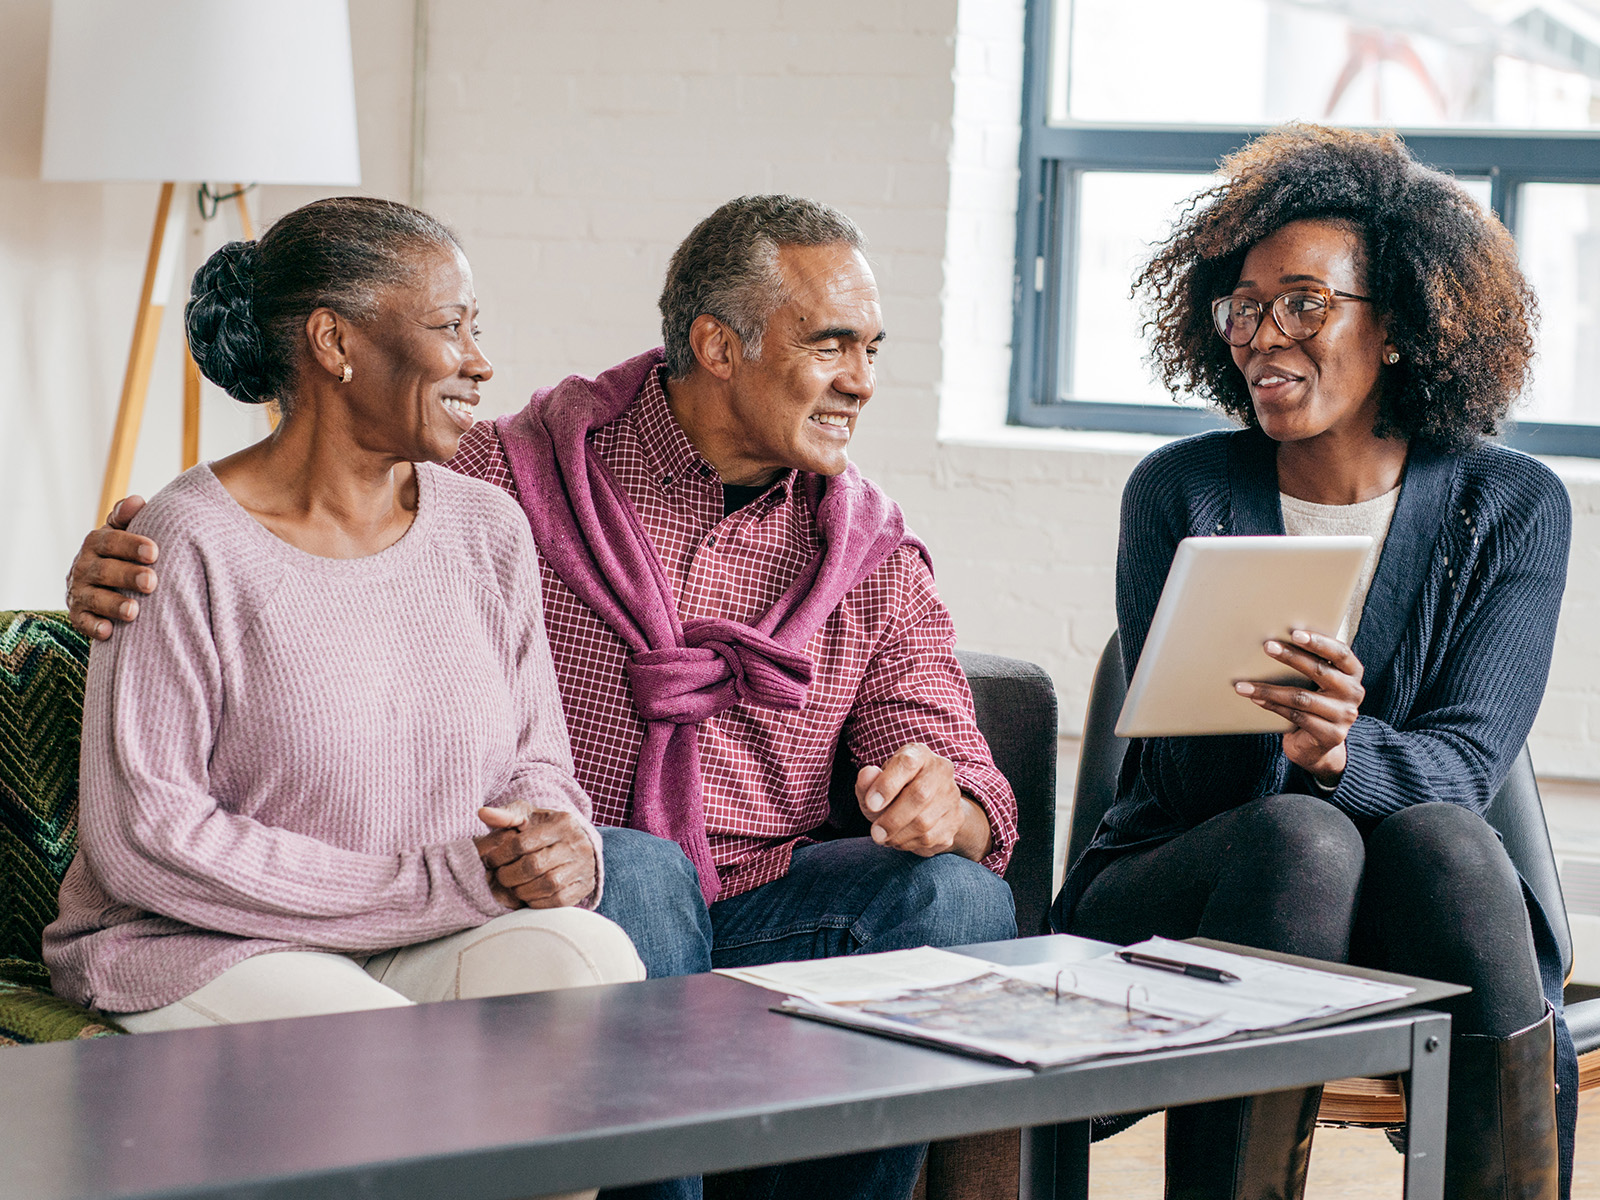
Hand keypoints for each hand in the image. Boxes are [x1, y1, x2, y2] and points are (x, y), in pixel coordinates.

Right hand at [67, 496, 157, 641]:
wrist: (103, 581)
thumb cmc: (123, 553)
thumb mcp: (124, 532)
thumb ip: (128, 517)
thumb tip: (138, 501)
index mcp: (96, 543)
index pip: (110, 540)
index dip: (130, 545)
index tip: (154, 552)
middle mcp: (83, 566)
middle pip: (103, 570)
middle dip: (127, 576)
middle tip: (151, 582)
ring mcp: (79, 591)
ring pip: (93, 598)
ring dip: (113, 605)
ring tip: (134, 611)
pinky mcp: (78, 614)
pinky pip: (82, 622)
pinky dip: (94, 627)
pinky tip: (109, 631)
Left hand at [474, 803, 596, 909]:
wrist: (578, 843)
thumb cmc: (545, 829)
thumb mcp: (528, 816)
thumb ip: (505, 816)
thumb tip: (482, 813)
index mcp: (562, 822)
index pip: (523, 843)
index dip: (501, 855)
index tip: (491, 860)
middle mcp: (577, 844)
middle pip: (534, 866)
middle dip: (509, 875)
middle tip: (501, 876)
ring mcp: (583, 867)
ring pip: (547, 885)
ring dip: (523, 890)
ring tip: (514, 886)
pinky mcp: (585, 887)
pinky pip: (558, 901)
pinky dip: (538, 901)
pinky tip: (529, 895)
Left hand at [856, 743, 992, 860]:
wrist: (923, 806)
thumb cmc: (892, 792)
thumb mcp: (874, 784)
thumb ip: (867, 781)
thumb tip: (867, 774)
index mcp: (919, 754)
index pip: (907, 764)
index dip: (887, 785)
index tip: (871, 804)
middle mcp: (940, 771)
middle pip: (920, 795)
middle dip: (893, 819)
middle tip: (876, 833)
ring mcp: (951, 796)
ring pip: (925, 822)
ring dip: (899, 835)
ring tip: (884, 837)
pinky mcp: (956, 820)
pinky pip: (931, 838)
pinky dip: (909, 844)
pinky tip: (900, 839)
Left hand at [1235, 630, 1364, 785]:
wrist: (1317, 746)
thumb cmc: (1312, 703)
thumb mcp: (1316, 682)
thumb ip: (1310, 664)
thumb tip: (1275, 642)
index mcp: (1353, 673)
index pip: (1340, 653)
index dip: (1319, 642)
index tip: (1295, 633)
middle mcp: (1353, 693)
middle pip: (1320, 671)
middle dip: (1291, 657)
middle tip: (1267, 646)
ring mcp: (1345, 716)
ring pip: (1302, 697)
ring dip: (1270, 688)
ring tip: (1244, 683)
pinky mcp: (1332, 735)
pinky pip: (1296, 716)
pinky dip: (1272, 706)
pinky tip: (1255, 698)